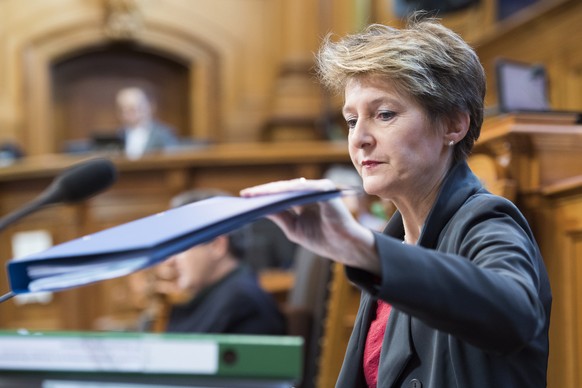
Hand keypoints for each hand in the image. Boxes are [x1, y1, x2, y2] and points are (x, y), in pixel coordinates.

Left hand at [241, 178, 379, 273]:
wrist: (345, 247)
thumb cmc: (323, 238)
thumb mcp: (294, 229)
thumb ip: (280, 216)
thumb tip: (260, 208)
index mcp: (303, 200)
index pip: (280, 195)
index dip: (263, 196)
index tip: (244, 198)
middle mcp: (310, 191)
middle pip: (283, 189)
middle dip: (264, 192)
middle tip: (245, 195)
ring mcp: (318, 189)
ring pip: (290, 186)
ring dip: (272, 190)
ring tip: (255, 194)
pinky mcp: (325, 190)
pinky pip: (303, 188)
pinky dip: (287, 190)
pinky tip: (272, 194)